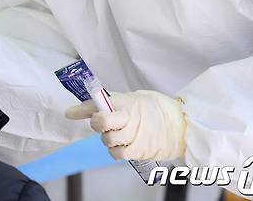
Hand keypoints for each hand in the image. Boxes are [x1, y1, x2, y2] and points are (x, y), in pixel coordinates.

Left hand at [66, 90, 186, 160]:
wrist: (182, 124)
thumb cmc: (156, 109)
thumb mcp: (135, 98)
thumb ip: (113, 102)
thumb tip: (88, 108)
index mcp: (127, 100)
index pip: (98, 103)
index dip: (81, 109)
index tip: (70, 113)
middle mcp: (129, 116)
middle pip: (101, 121)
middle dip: (96, 123)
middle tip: (100, 123)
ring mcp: (135, 134)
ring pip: (107, 139)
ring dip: (107, 138)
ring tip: (116, 134)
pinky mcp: (140, 149)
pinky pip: (118, 153)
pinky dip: (115, 151)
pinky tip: (121, 145)